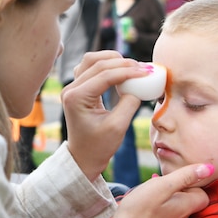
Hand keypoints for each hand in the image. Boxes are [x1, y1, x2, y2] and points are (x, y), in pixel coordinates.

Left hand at [60, 51, 153, 179]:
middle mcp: (70, 89)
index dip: (127, 72)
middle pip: (96, 63)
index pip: (104, 75)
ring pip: (91, 60)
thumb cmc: (99, 146)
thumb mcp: (118, 127)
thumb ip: (129, 103)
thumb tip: (139, 85)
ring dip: (113, 60)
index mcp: (76, 98)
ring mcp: (72, 87)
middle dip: (122, 63)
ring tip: (133, 67)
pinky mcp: (77, 88)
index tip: (147, 72)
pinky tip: (121, 71)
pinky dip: (106, 65)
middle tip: (143, 68)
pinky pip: (90, 68)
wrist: (84, 156)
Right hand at [94, 163, 212, 217]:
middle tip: (159, 185)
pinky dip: (158, 210)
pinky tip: (144, 207)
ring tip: (149, 194)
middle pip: (189, 202)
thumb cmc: (139, 210)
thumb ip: (185, 176)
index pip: (203, 195)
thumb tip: (208, 168)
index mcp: (186, 208)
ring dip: (166, 199)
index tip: (176, 180)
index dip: (193, 185)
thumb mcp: (162, 186)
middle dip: (177, 191)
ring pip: (175, 210)